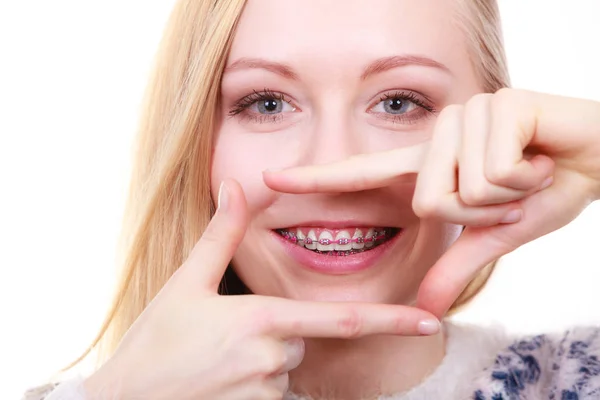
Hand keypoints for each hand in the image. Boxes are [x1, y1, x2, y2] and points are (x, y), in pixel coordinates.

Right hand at [83, 180, 438, 399]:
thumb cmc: (154, 342)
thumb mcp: (186, 283)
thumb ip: (222, 234)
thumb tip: (240, 184)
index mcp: (261, 319)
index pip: (340, 320)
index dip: (389, 320)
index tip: (430, 323)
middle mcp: (271, 358)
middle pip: (301, 339)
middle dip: (277, 333)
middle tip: (224, 338)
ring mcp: (264, 393)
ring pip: (285, 368)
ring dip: (261, 362)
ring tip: (213, 363)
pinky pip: (271, 394)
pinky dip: (252, 384)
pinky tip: (217, 381)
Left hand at [263, 89, 599, 318]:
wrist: (597, 157)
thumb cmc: (543, 188)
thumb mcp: (494, 233)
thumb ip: (456, 265)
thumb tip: (428, 309)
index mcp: (429, 166)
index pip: (361, 172)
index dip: (314, 178)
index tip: (268, 180)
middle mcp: (438, 137)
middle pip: (427, 201)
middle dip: (479, 210)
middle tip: (510, 191)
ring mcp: (465, 117)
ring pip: (461, 189)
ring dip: (506, 196)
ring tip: (525, 172)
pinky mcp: (498, 104)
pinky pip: (494, 171)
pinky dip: (526, 179)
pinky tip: (538, 156)